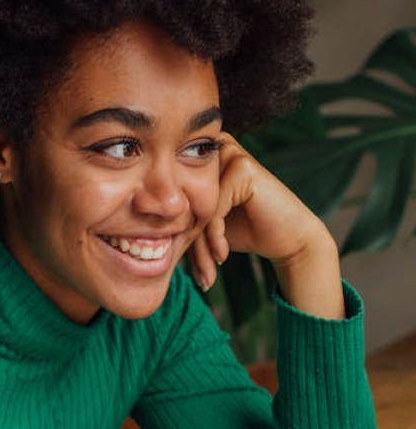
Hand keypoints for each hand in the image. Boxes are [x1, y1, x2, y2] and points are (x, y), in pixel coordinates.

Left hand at [188, 134, 344, 319]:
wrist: (287, 238)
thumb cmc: (244, 232)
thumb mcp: (204, 228)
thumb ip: (178, 223)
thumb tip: (140, 238)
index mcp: (198, 160)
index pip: (172, 200)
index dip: (172, 237)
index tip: (178, 267)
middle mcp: (212, 151)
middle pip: (182, 202)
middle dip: (186, 245)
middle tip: (197, 276)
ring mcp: (228, 154)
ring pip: (196, 207)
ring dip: (200, 246)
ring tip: (207, 273)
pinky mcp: (242, 166)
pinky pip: (214, 207)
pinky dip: (215, 236)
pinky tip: (222, 255)